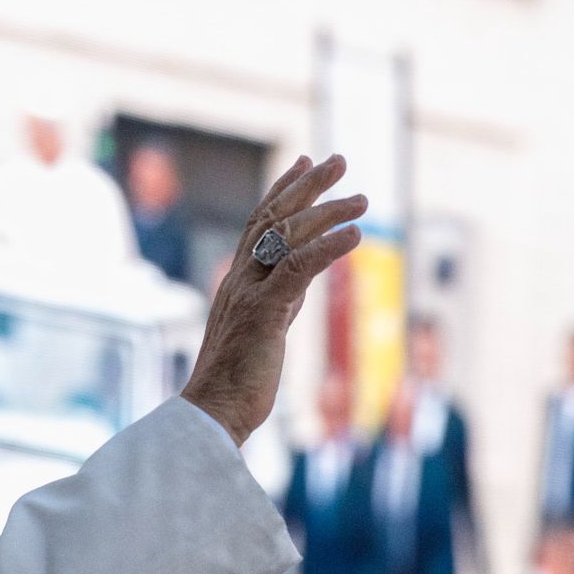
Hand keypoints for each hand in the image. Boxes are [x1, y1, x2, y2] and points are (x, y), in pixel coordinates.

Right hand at [182, 156, 365, 444]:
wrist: (211, 414)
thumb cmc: (235, 385)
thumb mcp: (260, 331)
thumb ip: (275, 302)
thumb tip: (296, 287)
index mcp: (237, 283)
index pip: (259, 223)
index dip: (283, 190)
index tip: (304, 162)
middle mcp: (239, 279)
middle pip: (272, 217)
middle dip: (306, 185)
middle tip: (338, 159)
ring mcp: (249, 294)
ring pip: (287, 236)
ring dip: (328, 212)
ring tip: (362, 199)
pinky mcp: (263, 314)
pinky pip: (298, 268)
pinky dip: (328, 247)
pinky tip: (356, 235)